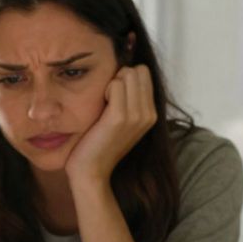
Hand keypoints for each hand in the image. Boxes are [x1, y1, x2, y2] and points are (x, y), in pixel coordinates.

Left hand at [64, 65, 157, 186]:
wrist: (91, 171)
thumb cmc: (99, 144)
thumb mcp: (122, 121)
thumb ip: (129, 100)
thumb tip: (123, 72)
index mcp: (151, 114)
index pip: (144, 73)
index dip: (126, 77)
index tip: (114, 95)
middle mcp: (149, 114)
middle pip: (138, 70)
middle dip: (120, 77)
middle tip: (107, 98)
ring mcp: (136, 115)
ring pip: (128, 74)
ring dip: (111, 82)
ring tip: (104, 103)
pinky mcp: (120, 117)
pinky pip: (115, 84)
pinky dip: (104, 88)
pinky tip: (99, 106)